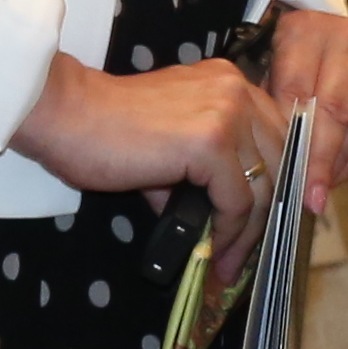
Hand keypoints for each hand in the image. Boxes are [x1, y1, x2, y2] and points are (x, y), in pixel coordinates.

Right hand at [11, 47, 282, 285]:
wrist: (67, 117)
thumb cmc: (106, 131)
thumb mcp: (172, 140)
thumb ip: (204, 167)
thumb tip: (223, 216)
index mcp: (228, 83)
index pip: (277, 136)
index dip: (279, 183)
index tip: (266, 223)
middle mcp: (237, 90)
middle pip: (280, 161)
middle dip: (271, 213)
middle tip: (249, 251)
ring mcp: (227, 114)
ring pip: (264, 186)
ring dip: (250, 234)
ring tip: (231, 265)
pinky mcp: (212, 143)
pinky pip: (238, 202)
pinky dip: (230, 234)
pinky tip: (216, 254)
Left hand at [266, 3, 347, 199]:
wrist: (317, 33)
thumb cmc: (281, 58)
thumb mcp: (263, 72)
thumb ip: (268, 109)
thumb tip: (273, 165)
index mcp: (304, 30)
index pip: (297, 89)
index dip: (292, 137)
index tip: (286, 175)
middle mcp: (347, 38)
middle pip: (338, 106)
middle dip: (322, 158)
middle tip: (310, 195)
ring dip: (346, 158)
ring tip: (324, 186)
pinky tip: (339, 172)